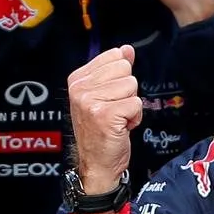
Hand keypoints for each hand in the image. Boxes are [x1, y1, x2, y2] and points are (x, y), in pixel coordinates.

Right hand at [67, 44, 141, 198]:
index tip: (109, 98)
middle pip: (125, 70)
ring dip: (131, 106)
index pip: (114, 57)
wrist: (97, 164)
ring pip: (132, 86)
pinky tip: (121, 128)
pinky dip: (134, 118)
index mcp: (77, 79)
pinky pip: (136, 104)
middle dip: (127, 92)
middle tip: (114, 110)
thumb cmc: (101, 132)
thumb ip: (114, 70)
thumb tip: (127, 49)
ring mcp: (91, 101)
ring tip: (117, 120)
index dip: (120, 79)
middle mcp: (80, 89)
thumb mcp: (104, 96)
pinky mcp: (105, 115)